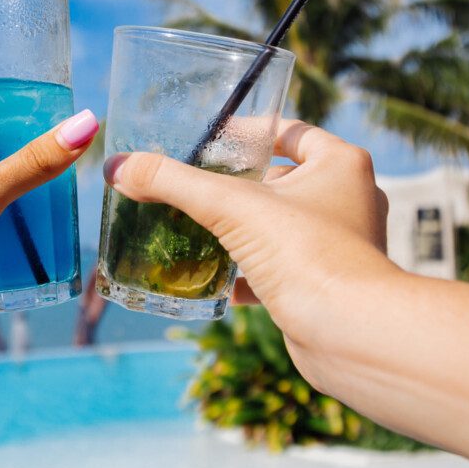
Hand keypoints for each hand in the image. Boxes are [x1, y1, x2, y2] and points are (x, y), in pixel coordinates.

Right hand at [102, 119, 398, 361]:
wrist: (351, 336)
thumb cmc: (307, 255)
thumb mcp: (231, 207)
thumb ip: (172, 182)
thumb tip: (118, 167)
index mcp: (340, 165)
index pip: (290, 131)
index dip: (249, 133)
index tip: (210, 141)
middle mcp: (347, 200)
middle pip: (280, 180)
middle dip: (236, 186)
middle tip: (192, 186)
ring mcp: (338, 246)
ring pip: (278, 227)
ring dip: (239, 230)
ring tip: (193, 228)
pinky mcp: (324, 286)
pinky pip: (279, 269)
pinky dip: (246, 272)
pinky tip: (210, 278)